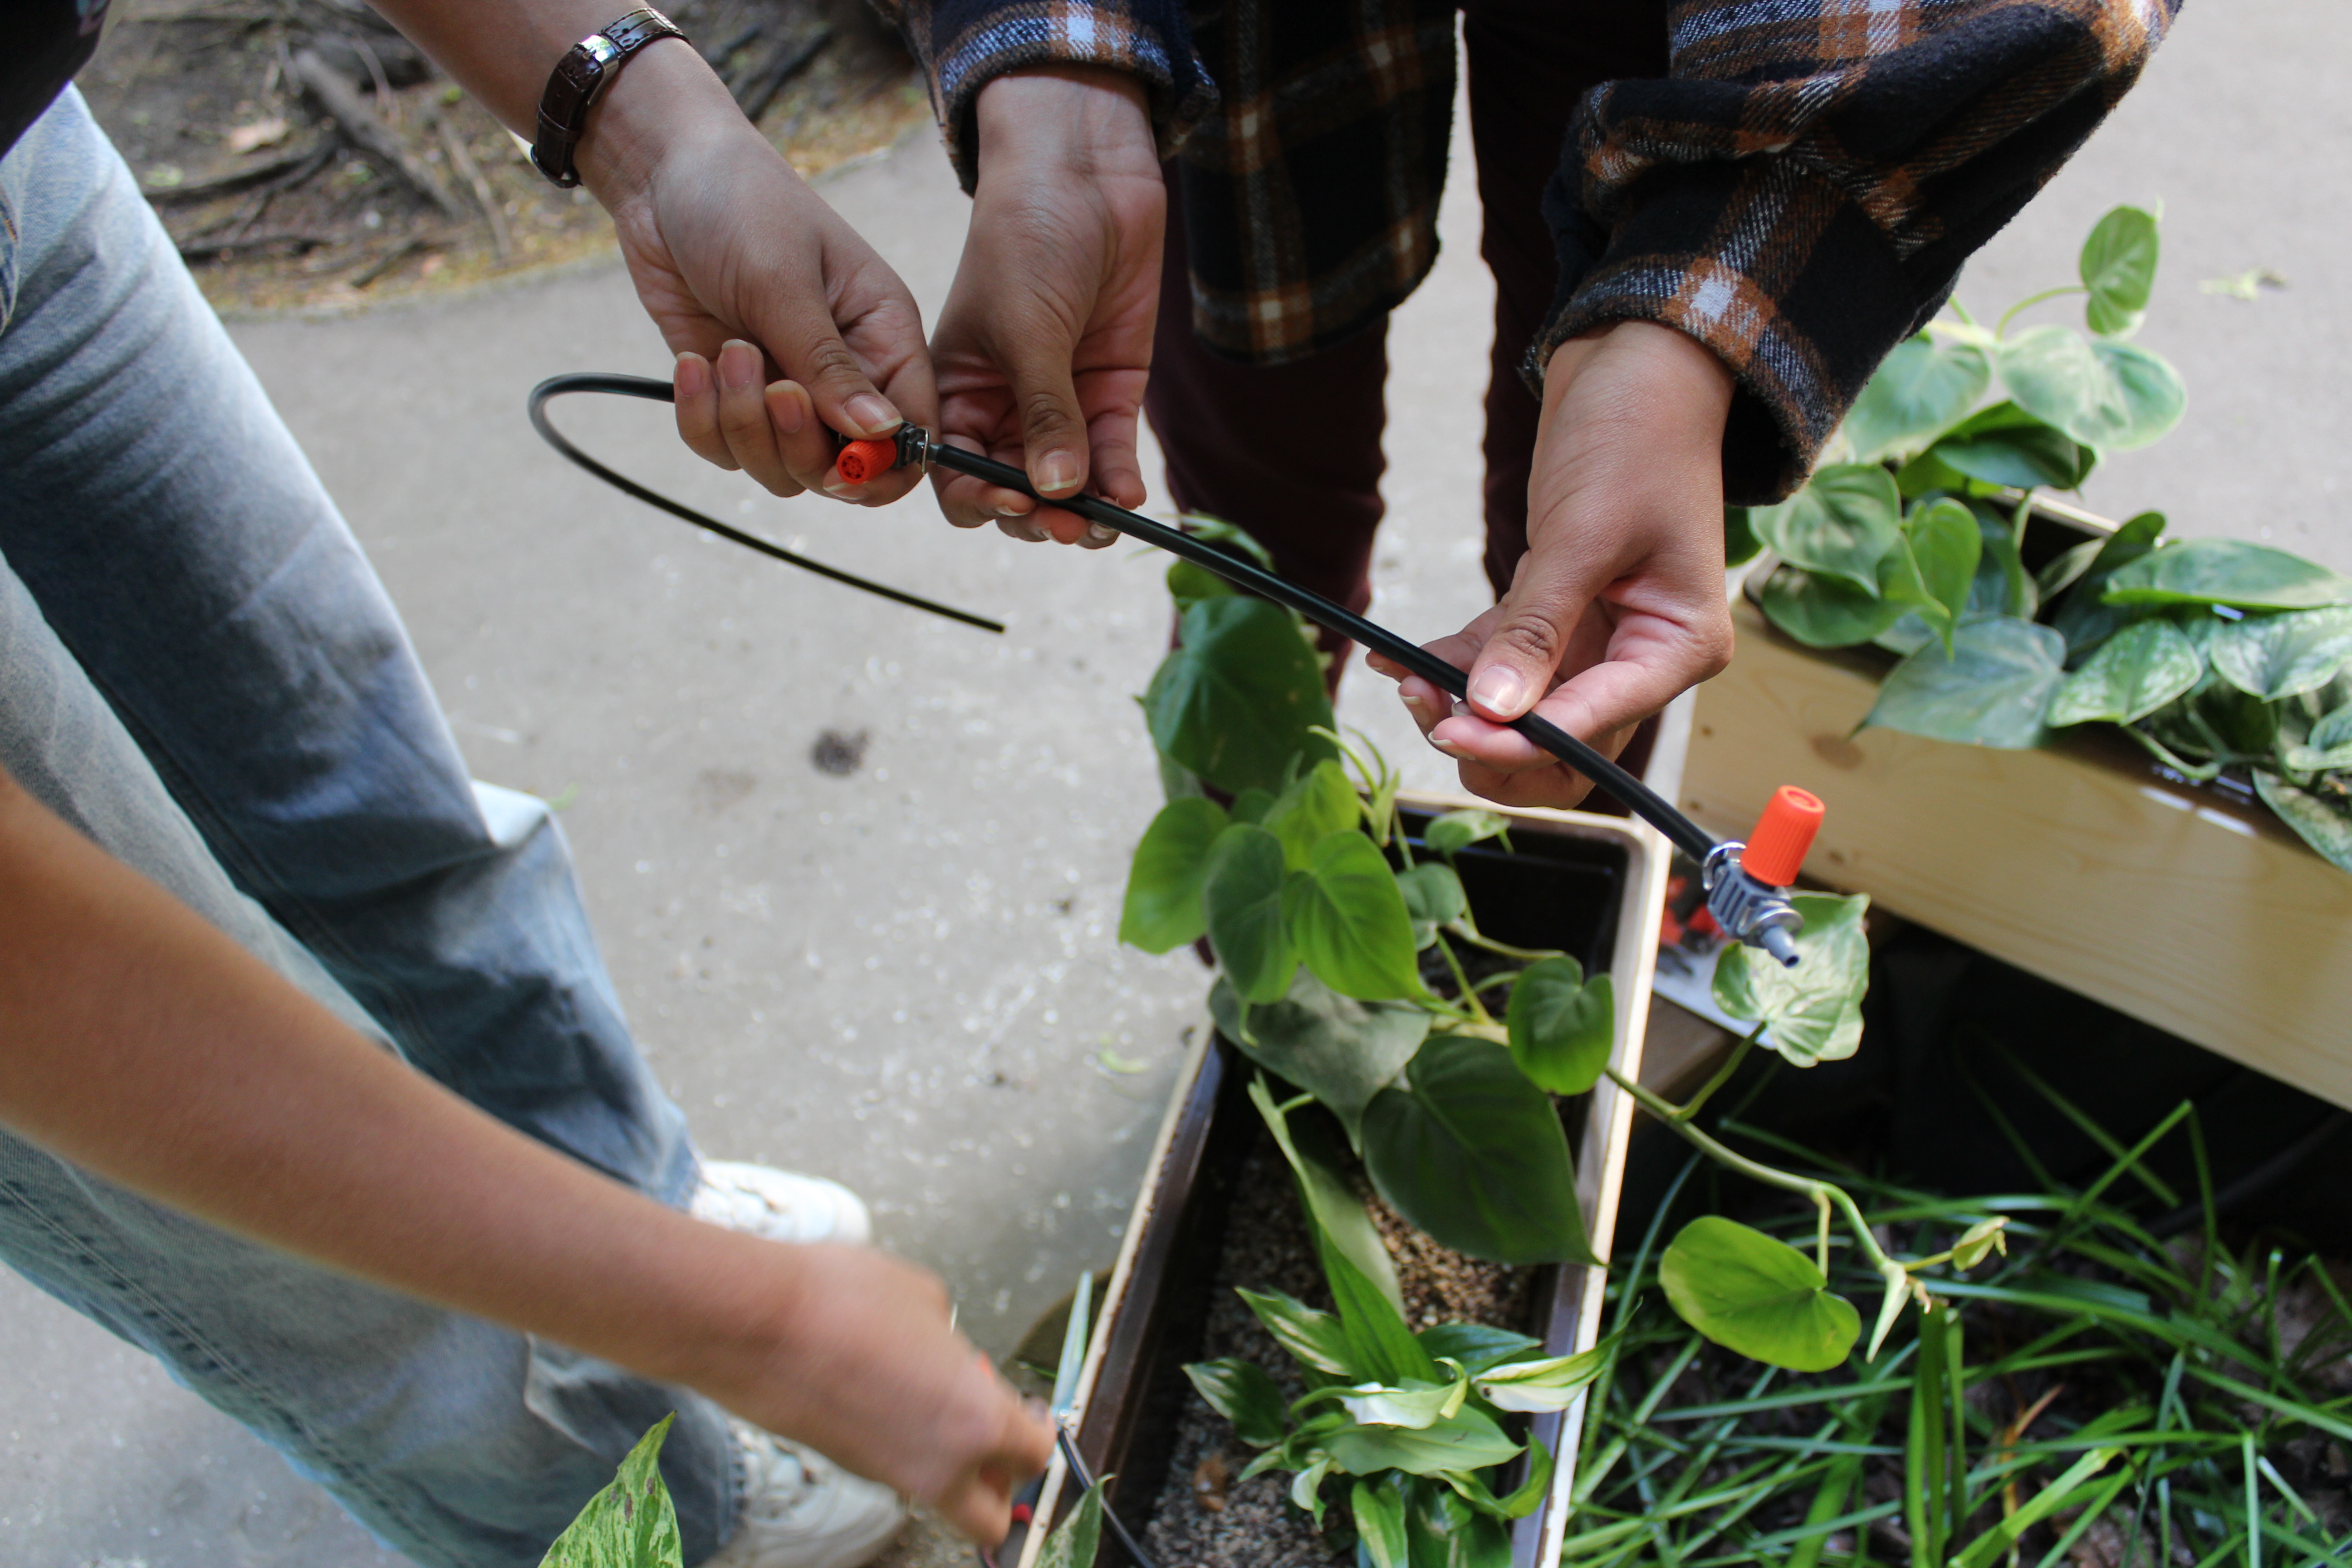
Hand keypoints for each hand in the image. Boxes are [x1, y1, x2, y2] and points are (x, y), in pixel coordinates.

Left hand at [578, 43, 934, 504]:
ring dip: (744, 427)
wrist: (662, 173)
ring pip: (783, 468)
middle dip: (799, 445)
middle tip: (770, 388)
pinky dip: (702, 421)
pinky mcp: (734, 393)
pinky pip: (726, 449)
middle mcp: (844, 373)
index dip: (882, 464)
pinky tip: (691, 364)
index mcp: (884, 337)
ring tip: (724, 353)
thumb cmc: (741, 203)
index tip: (838, 459)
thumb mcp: (784, 281)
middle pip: (845, 467)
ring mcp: (788, 388)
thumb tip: (880, 434)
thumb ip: (828, 365)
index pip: (913, 431)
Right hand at [709, 1240, 1053, 1541]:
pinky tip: (888, 1396)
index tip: (1032, 1411)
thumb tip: (952, 1362)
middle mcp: (940, 1465)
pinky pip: (899, 1472)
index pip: (1034, 1454)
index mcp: (978, 1420)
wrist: (759, 1323)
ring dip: (950, 1465)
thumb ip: (956, 1347)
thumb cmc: (846, 1300)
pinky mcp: (850, 1469)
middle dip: (998, 1482)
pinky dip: (906, 1449)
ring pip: (941, 1496)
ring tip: (933, 1404)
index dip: (1038, 1431)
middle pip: (990, 1515)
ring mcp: (890, 1475)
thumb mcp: (928, 1299)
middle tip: (993, 1435)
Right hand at [928, 66, 1163, 545]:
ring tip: (1101, 526)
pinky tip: (1128, 500)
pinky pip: (1110, 457)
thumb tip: (1056, 492)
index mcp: (954, 392)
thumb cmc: (1028, 237)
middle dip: (1036, 516)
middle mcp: (1001, 409)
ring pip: (1064, 486)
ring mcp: (1058, 405)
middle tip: (1067, 524)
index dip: (978, 496)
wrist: (1087, 175)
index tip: (1013, 501)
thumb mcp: (1026, 327)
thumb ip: (1042, 411)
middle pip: (1010, 491)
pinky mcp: (1109, 394)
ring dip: (1081, 513)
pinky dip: (1118, 483)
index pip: (952, 472)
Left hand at [1370, 321, 1736, 807]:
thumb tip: (1493, 710)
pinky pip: (1499, 660)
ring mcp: (1597, 640)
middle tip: (1426, 713)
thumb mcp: (1584, 535)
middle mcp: (1642, 658)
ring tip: (1407, 682)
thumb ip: (1538, 627)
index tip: (1450, 729)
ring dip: (1464, 710)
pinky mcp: (1556, 614)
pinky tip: (1397, 660)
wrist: (1638, 365)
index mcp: (1678, 648)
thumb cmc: (1638, 436)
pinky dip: (1453, 665)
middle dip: (1492, 743)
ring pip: (1524, 714)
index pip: (1595, 728)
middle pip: (1562, 746)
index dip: (1520, 743)